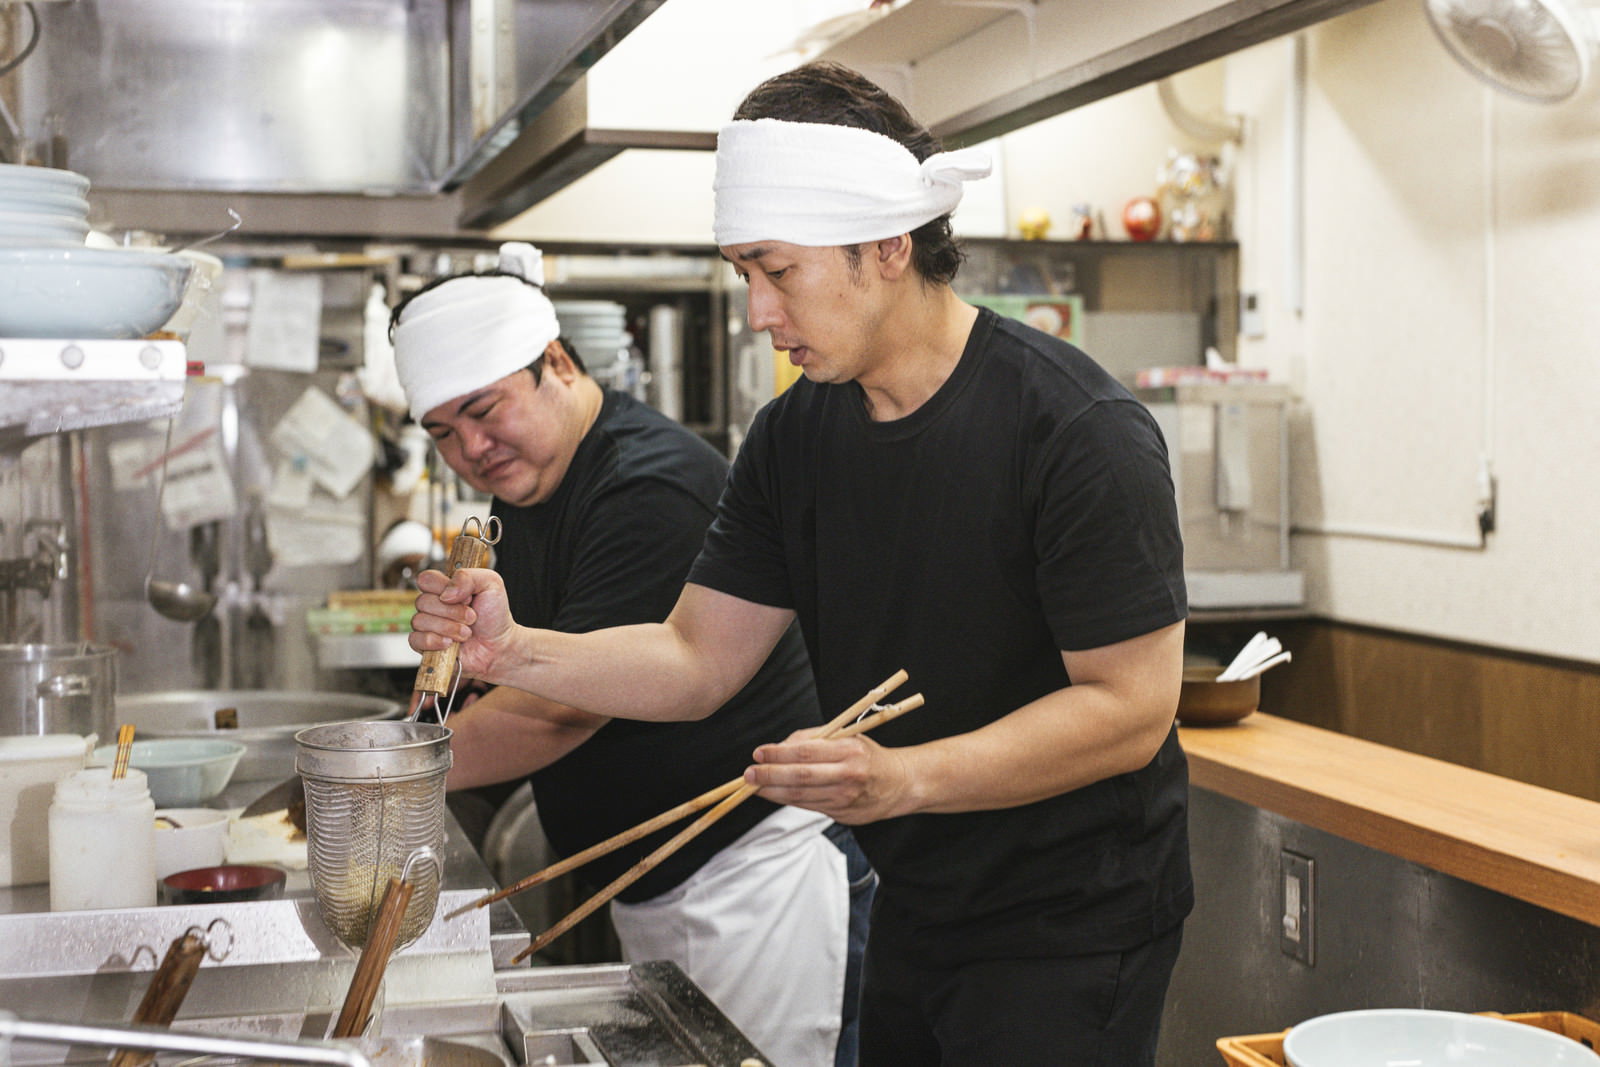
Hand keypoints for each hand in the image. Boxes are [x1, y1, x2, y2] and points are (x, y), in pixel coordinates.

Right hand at [409, 567, 518, 683]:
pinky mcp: (425, 645)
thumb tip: (446, 594)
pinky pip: (415, 640)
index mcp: (444, 587)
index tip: (467, 597)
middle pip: (422, 601)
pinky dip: (435, 641)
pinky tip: (451, 644)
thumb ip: (467, 577)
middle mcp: (433, 605)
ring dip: (448, 628)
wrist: (499, 645)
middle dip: (452, 611)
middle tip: (471, 617)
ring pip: (419, 621)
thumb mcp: (491, 584)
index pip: (426, 579)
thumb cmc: (494, 614)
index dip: (443, 587)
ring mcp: (428, 625)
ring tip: (466, 633)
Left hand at [743, 729, 914, 824]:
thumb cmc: (869, 757)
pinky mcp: (842, 814)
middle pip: (800, 776)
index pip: (806, 752)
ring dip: (773, 792)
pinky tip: (774, 794)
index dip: (778, 754)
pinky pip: (808, 806)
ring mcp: (845, 798)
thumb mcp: (847, 737)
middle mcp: (848, 775)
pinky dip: (788, 800)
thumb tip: (781, 746)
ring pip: (801, 796)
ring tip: (754, 786)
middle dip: (769, 775)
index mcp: (849, 751)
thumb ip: (814, 738)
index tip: (759, 752)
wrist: (899, 784)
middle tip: (748, 774)